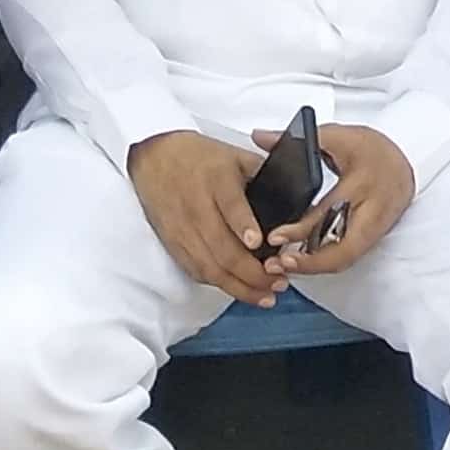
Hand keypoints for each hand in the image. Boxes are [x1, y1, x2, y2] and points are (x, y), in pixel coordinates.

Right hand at [128, 130, 282, 305]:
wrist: (155, 155)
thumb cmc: (200, 156)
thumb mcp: (236, 155)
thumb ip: (263, 173)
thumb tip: (295, 194)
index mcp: (217, 180)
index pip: (230, 205)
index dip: (243, 225)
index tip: (258, 243)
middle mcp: (197, 207)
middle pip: (221, 247)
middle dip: (251, 271)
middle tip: (277, 282)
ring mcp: (182, 229)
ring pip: (209, 266)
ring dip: (237, 285)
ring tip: (264, 295)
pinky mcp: (173, 242)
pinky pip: (195, 270)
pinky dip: (218, 283)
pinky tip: (238, 290)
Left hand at [264, 125, 414, 276]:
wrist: (405, 162)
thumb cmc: (374, 149)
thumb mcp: (339, 136)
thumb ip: (301, 139)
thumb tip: (260, 137)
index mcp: (362, 183)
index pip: (329, 213)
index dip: (300, 230)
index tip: (274, 237)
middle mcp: (372, 211)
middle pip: (343, 251)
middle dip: (309, 264)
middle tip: (278, 264)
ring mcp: (375, 229)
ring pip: (345, 259)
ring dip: (315, 267)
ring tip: (283, 267)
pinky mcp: (372, 238)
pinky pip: (347, 256)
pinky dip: (324, 262)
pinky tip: (301, 261)